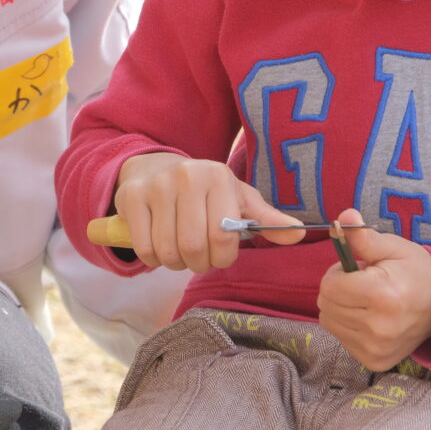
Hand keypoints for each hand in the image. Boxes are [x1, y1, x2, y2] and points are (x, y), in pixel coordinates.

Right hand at [113, 152, 305, 271]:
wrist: (154, 167)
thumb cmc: (204, 190)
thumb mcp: (237, 199)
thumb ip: (266, 220)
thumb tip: (300, 235)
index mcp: (218, 176)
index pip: (223, 236)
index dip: (222, 257)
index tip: (219, 254)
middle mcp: (186, 176)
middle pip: (194, 247)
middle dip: (198, 262)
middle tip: (198, 255)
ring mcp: (155, 186)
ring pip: (168, 251)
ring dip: (176, 263)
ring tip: (179, 249)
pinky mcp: (130, 198)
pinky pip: (145, 249)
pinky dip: (153, 259)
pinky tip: (159, 245)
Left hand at [316, 209, 430, 370]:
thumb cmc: (416, 272)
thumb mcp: (393, 248)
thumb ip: (364, 236)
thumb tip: (344, 216)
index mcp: (383, 295)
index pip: (329, 286)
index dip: (337, 272)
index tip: (357, 268)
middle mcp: (378, 327)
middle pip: (325, 304)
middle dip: (337, 289)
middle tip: (362, 283)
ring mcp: (376, 348)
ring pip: (329, 322)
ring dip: (340, 308)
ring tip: (366, 299)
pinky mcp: (374, 361)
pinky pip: (341, 338)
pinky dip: (348, 325)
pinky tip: (369, 317)